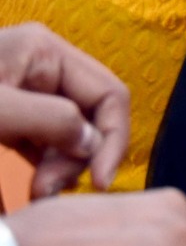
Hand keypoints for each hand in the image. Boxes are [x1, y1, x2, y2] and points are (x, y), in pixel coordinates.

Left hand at [0, 25, 127, 195]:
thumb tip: (92, 145)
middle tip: (47, 192)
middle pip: (91, 114)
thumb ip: (50, 121)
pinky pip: (44, 139)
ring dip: (62, 165)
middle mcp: (44, 66)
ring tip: (38, 193)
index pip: (109, 92)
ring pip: (69, 130)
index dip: (113, 137)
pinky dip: (45, 163)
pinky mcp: (12, 112)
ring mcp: (28, 89)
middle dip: (79, 156)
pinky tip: (36, 184)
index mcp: (47, 51)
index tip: (101, 181)